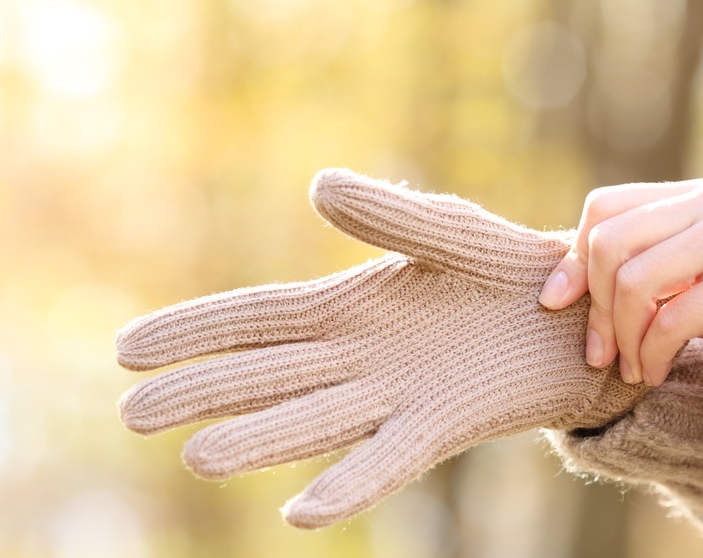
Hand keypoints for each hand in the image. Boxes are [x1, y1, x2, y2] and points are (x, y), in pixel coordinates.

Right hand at [116, 169, 643, 527]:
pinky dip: (346, 487)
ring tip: (196, 458)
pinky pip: (386, 461)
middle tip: (130, 414)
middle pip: (261, 377)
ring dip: (256, 442)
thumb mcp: (445, 231)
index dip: (190, 332)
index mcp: (346, 308)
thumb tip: (317, 186)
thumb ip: (387, 214)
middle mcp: (356, 359)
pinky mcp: (442, 425)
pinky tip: (301, 516)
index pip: (251, 320)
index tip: (125, 348)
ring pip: (309, 422)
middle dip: (197, 393)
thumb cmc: (506, 268)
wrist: (578, 313)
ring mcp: (395, 397)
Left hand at [537, 179, 702, 386]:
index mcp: (694, 194)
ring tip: (629, 367)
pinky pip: (671, 320)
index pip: (605, 206)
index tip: (557, 303)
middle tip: (598, 353)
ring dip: (621, 337)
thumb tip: (555, 289)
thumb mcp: (689, 270)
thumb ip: (640, 261)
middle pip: (610, 243)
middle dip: (594, 307)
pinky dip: (651, 354)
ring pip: (634, 282)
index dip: (573, 258)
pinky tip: (655, 373)